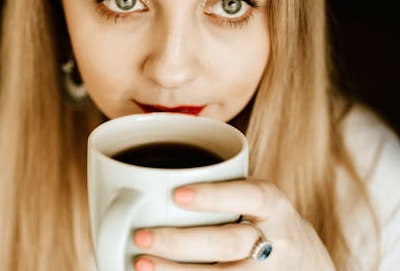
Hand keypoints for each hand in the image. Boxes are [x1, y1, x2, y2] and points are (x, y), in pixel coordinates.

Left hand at [132, 179, 335, 270]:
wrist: (304, 259)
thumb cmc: (263, 219)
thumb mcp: (255, 197)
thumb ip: (221, 189)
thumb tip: (148, 181)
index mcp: (272, 204)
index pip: (248, 196)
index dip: (213, 196)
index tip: (176, 195)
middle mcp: (275, 239)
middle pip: (226, 243)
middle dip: (180, 242)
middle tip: (140, 236)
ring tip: (141, 263)